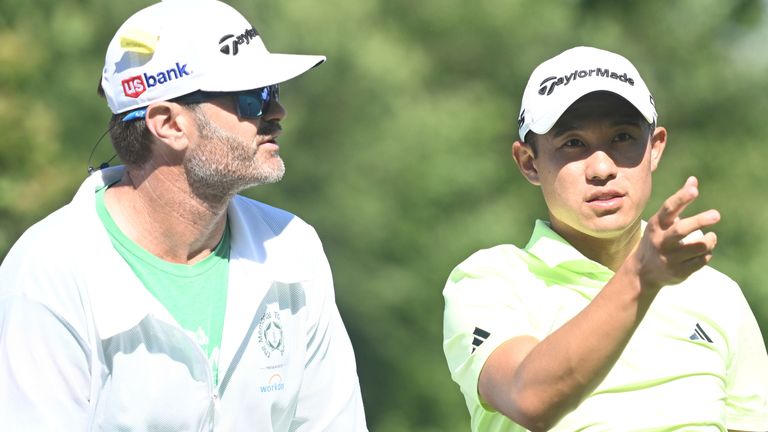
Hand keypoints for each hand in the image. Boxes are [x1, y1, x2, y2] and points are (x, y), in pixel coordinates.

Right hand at [631, 176, 719, 290]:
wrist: (643, 272)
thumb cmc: (658, 238)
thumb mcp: (663, 221)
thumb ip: (679, 202)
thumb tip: (693, 179)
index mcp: (656, 225)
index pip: (669, 209)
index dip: (681, 198)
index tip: (695, 190)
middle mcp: (661, 241)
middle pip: (682, 229)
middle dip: (700, 220)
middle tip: (716, 214)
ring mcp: (669, 258)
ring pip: (698, 246)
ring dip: (710, 240)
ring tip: (711, 237)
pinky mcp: (679, 272)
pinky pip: (702, 260)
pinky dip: (707, 254)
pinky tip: (704, 252)